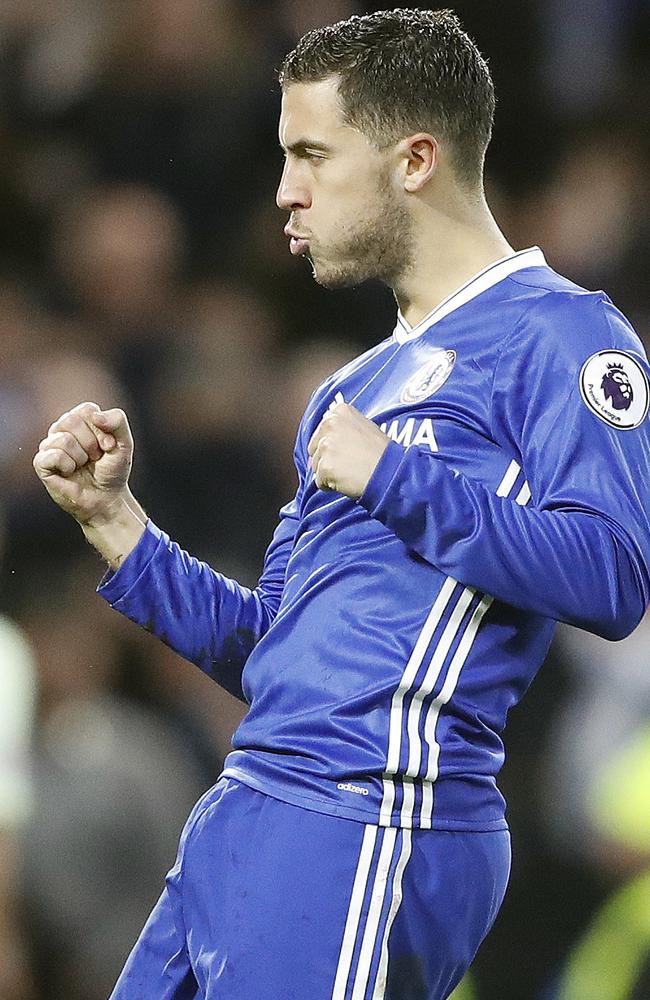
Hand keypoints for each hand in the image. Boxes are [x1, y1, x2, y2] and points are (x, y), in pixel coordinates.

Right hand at [33, 401, 133, 525]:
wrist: (106, 499)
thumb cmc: (112, 470)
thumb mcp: (124, 443)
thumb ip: (118, 421)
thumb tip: (96, 416)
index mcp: (80, 420)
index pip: (87, 410)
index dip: (102, 430)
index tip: (108, 447)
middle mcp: (62, 429)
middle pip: (71, 420)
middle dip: (90, 443)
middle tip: (95, 458)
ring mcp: (49, 445)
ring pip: (64, 439)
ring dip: (81, 457)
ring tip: (83, 466)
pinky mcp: (41, 463)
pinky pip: (53, 455)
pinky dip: (68, 466)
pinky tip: (70, 472)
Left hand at [307, 402, 388, 497]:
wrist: (390, 471)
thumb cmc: (381, 453)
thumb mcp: (363, 428)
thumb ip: (342, 430)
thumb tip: (320, 446)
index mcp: (339, 412)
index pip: (321, 433)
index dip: (333, 446)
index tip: (349, 451)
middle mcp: (330, 424)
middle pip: (314, 448)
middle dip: (328, 459)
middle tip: (350, 463)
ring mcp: (326, 445)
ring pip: (316, 466)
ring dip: (330, 473)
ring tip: (352, 471)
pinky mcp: (325, 465)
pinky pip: (320, 482)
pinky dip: (331, 486)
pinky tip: (348, 480)